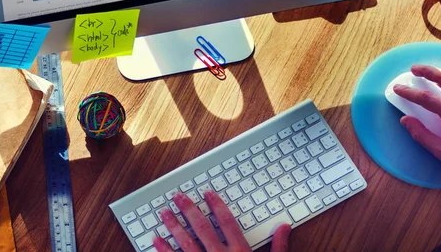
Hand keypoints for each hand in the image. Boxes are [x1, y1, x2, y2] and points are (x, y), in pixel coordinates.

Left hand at [153, 190, 290, 251]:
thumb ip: (278, 247)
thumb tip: (284, 226)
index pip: (226, 221)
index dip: (216, 205)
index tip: (207, 194)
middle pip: (202, 228)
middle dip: (188, 210)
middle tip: (178, 196)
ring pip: (185, 243)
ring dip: (173, 226)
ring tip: (164, 213)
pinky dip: (164, 250)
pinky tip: (155, 240)